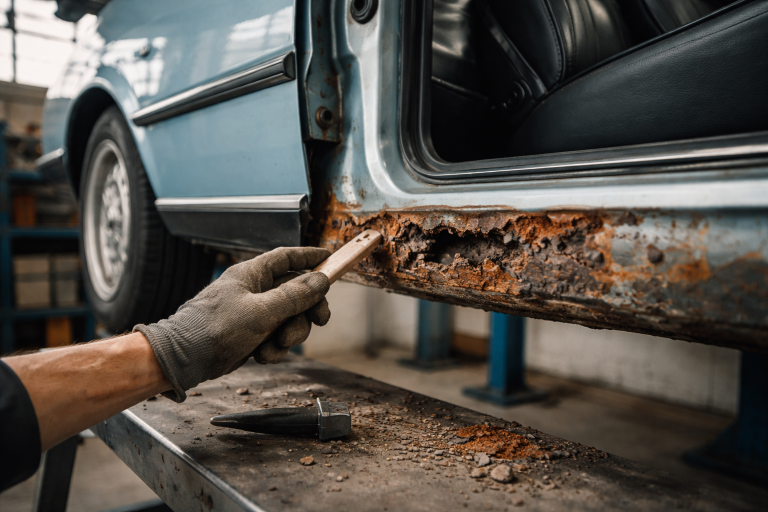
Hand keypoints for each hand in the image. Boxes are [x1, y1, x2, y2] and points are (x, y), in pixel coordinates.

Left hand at [134, 247, 330, 401]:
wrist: (183, 360)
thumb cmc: (215, 329)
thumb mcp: (262, 312)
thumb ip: (294, 296)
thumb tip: (321, 280)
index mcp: (251, 275)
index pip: (286, 257)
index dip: (309, 256)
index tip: (330, 258)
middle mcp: (253, 291)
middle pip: (295, 292)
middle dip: (308, 308)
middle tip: (320, 320)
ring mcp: (252, 314)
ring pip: (289, 318)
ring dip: (291, 334)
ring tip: (277, 344)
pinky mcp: (250, 336)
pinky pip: (275, 338)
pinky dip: (274, 349)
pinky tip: (263, 356)